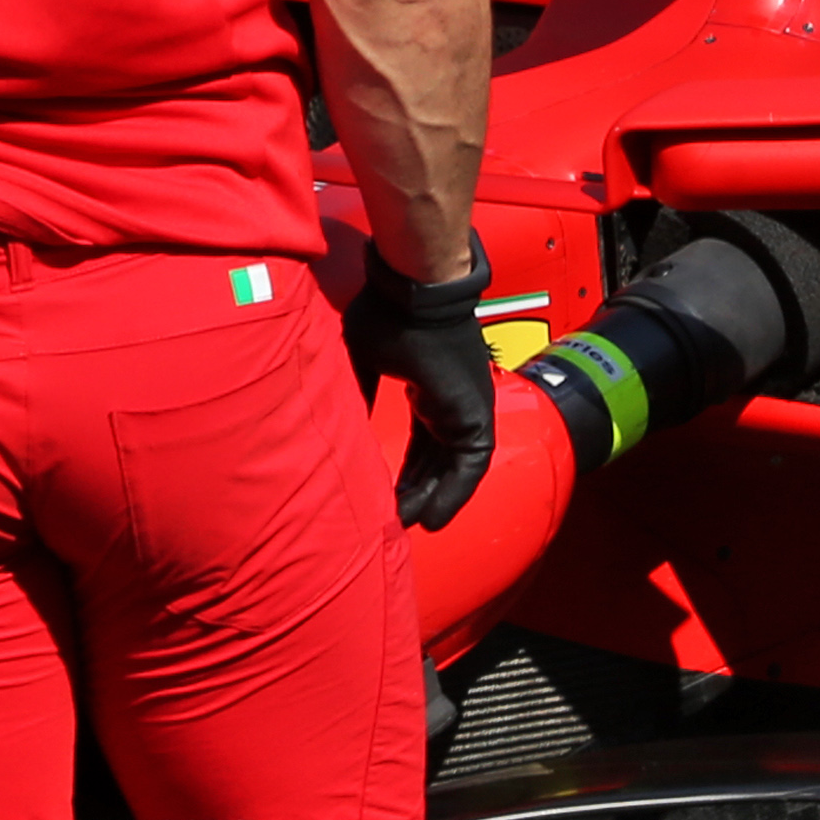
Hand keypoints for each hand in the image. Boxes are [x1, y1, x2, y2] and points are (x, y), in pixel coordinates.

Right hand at [347, 244, 496, 531]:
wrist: (416, 293)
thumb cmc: (389, 316)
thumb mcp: (365, 359)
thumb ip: (360, 393)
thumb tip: (344, 426)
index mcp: (429, 386)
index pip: (423, 440)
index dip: (407, 469)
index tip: (387, 493)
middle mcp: (453, 400)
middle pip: (436, 457)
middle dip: (416, 489)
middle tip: (394, 517)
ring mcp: (468, 408)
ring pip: (454, 467)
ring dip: (433, 497)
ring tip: (409, 525)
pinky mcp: (475, 416)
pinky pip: (470, 467)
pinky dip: (454, 494)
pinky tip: (433, 517)